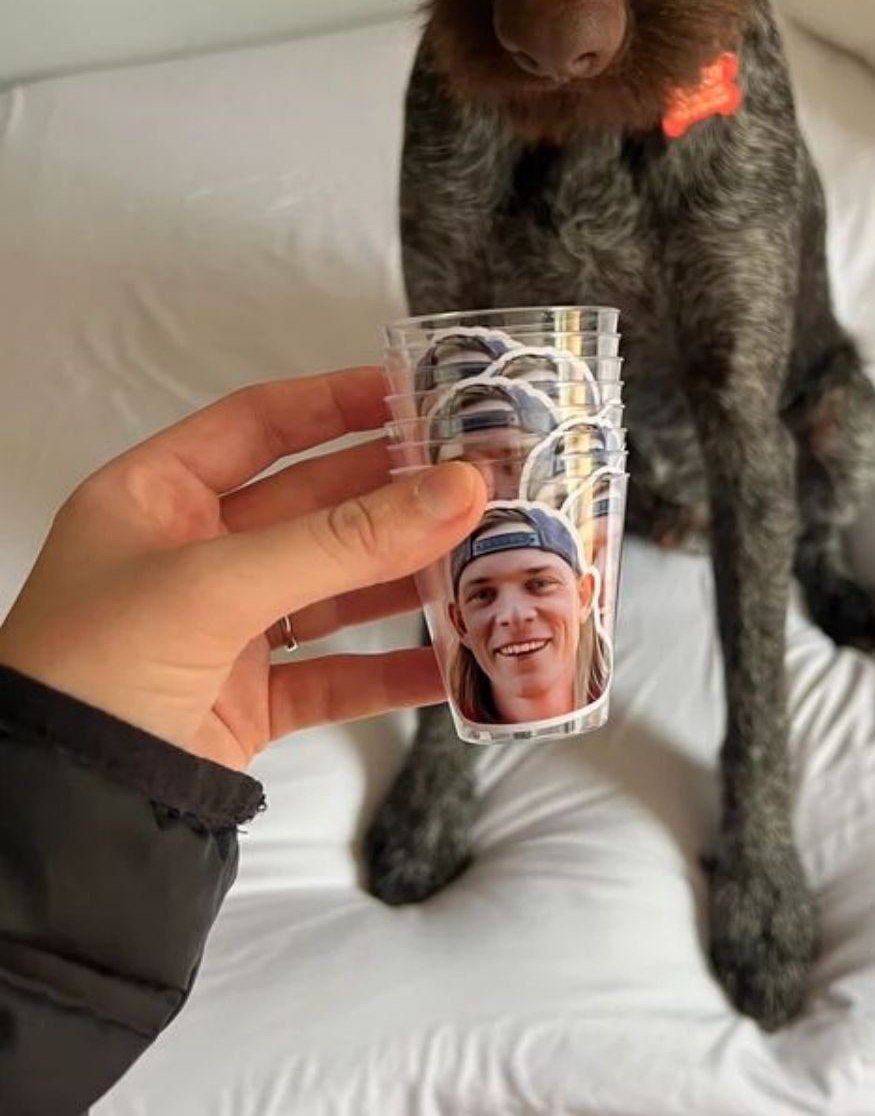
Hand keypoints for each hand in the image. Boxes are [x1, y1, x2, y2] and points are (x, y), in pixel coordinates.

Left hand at [0, 368, 485, 769]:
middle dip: (396, 494)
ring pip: (339, 589)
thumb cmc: (88, 676)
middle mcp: (194, 557)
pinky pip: (341, 673)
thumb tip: (451, 491)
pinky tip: (450, 661)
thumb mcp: (213, 587)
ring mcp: (227, 630)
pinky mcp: (253, 700)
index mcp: (155, 499)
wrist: (57, 816)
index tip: (416, 393)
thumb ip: (340, 542)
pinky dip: (396, 671)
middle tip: (474, 479)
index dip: (338, 402)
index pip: (260, 424)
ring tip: (482, 561)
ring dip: (407, 579)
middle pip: (316, 505)